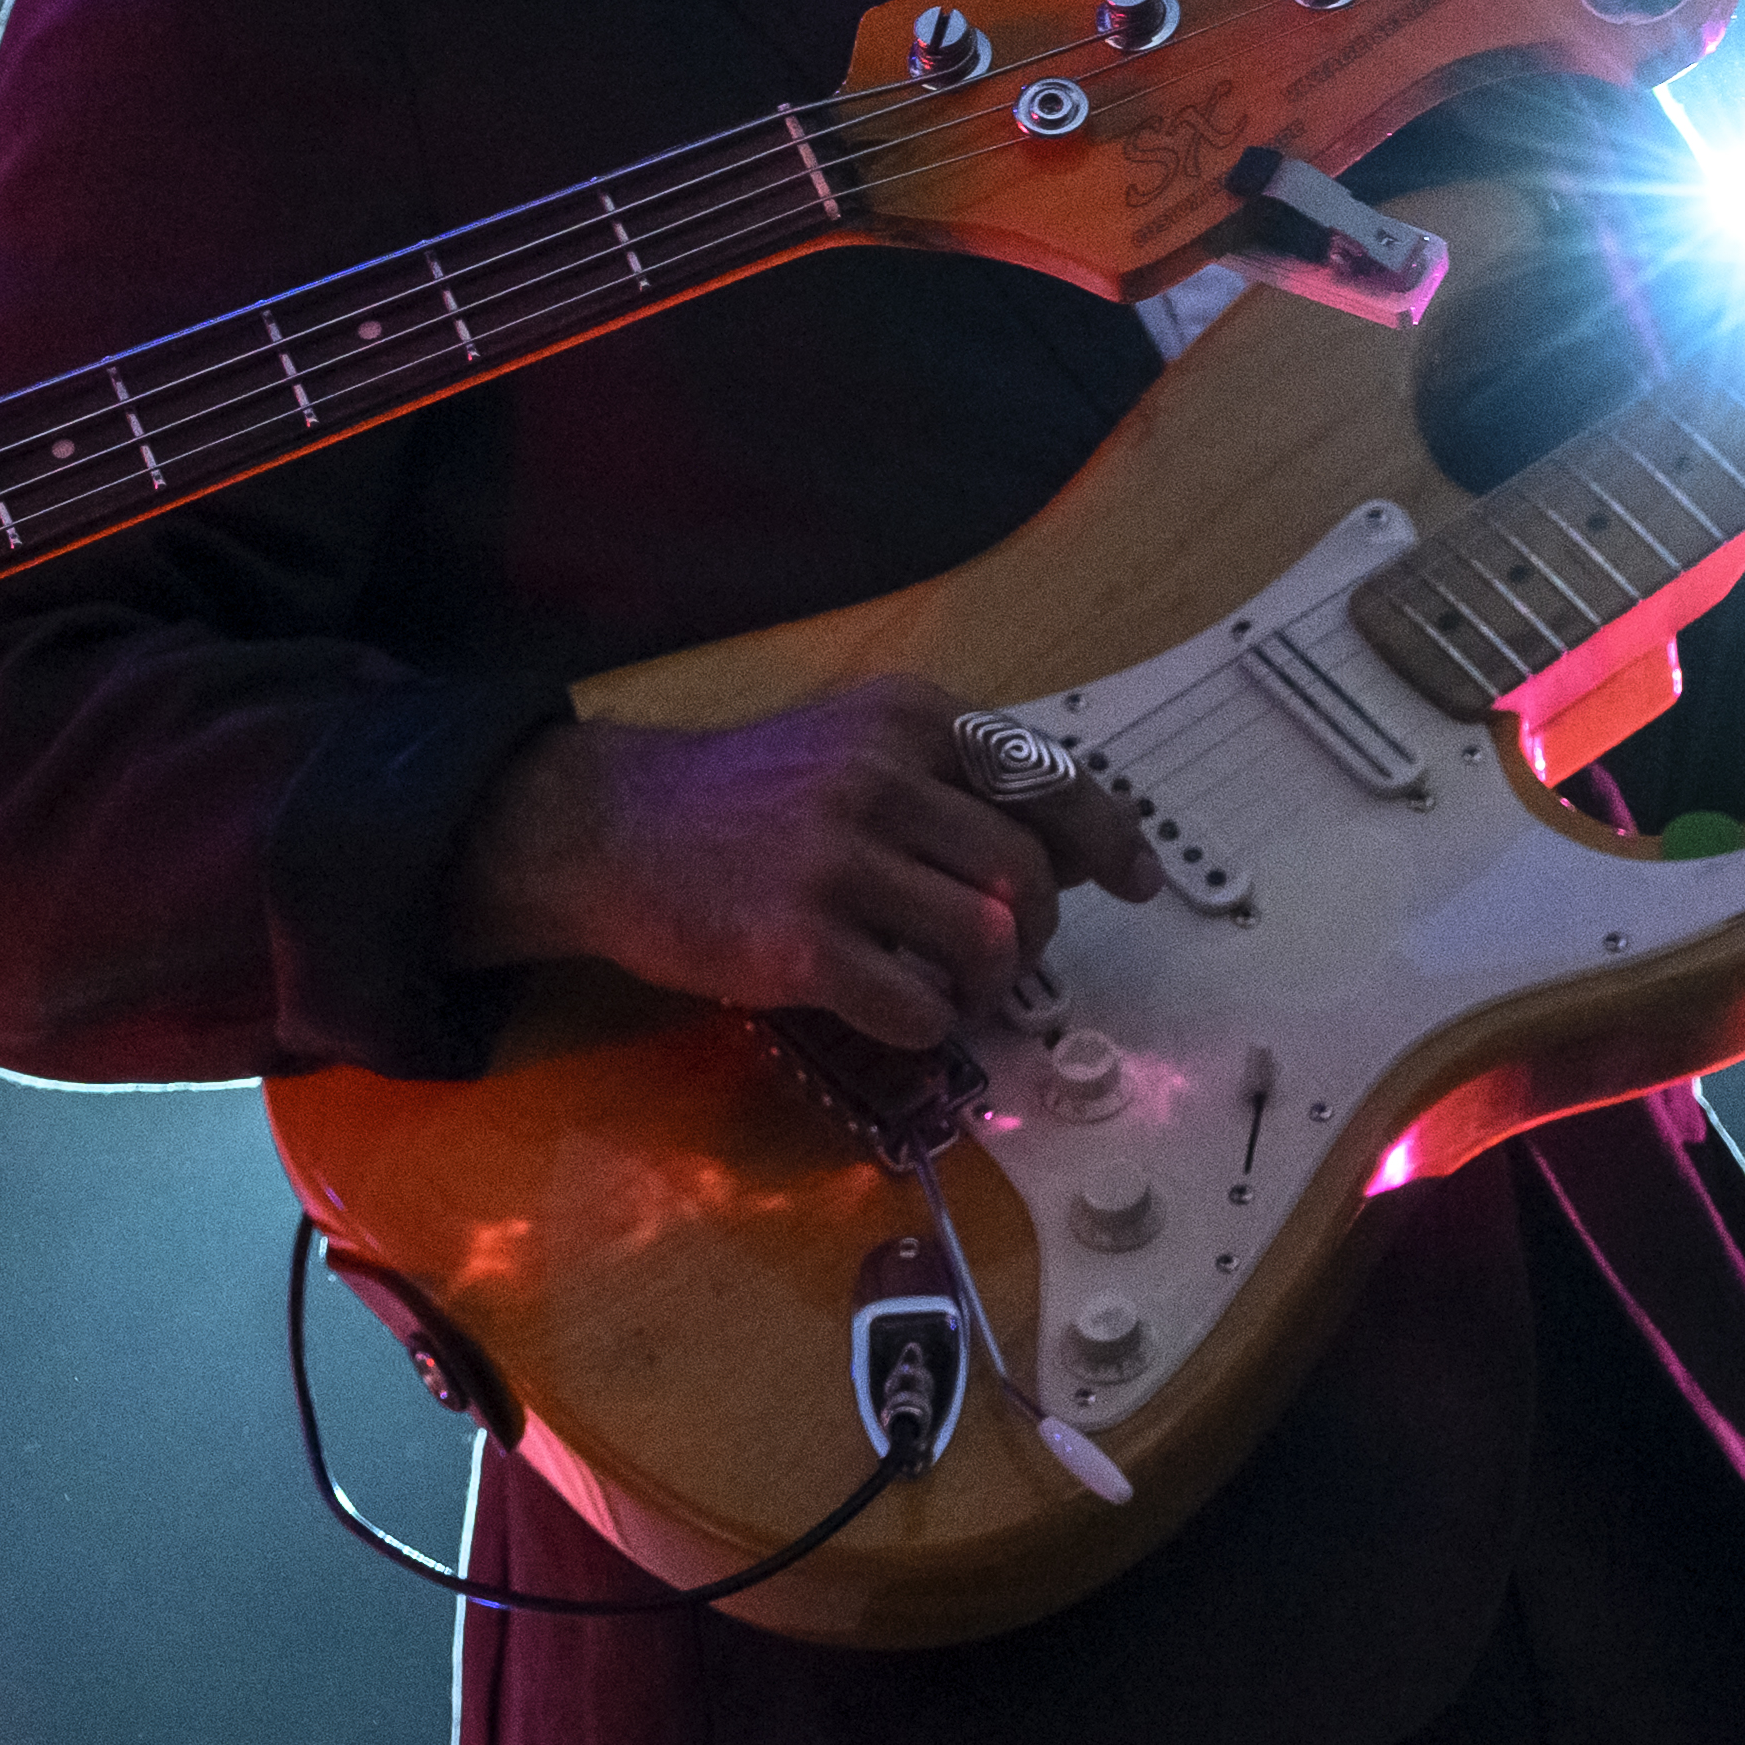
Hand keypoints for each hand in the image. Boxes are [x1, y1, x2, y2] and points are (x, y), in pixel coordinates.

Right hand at [448, 678, 1167, 1049]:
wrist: (611, 829)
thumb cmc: (745, 797)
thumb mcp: (852, 743)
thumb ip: (951, 779)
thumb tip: (1068, 850)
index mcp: (907, 719)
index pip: (1045, 777)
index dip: (1106, 836)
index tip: (1133, 878)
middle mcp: (879, 776)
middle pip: (1026, 872)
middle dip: (1036, 931)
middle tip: (1007, 956)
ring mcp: (836, 861)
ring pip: (987, 940)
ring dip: (988, 985)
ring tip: (952, 990)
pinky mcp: (797, 945)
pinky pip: (918, 1007)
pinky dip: (930, 1026)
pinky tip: (899, 1011)